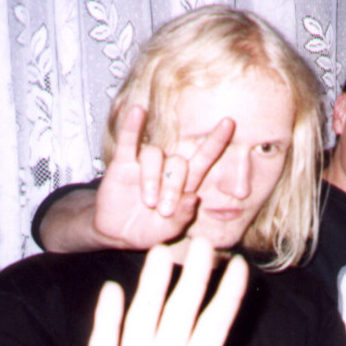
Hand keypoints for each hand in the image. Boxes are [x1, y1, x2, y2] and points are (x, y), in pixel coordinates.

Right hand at [63, 238, 297, 345]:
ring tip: (161, 255)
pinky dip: (107, 319)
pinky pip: (104, 345)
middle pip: (181, 311)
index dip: (228, 296)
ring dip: (152, 288)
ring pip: (145, 319)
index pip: (215, 325)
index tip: (241, 265)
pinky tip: (112, 291)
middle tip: (203, 242)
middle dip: (193, 278)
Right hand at [93, 105, 233, 248]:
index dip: (215, 142)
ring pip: (155, 156)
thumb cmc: (147, 230)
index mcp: (184, 185)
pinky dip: (132, 126)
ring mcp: (145, 165)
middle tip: (163, 210)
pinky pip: (129, 140)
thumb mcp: (168, 230)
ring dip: (152, 179)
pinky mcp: (122, 164)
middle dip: (173, 186)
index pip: (203, 159)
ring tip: (148, 201)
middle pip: (178, 163)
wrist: (117, 233)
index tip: (229, 123)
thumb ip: (182, 217)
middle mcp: (167, 170)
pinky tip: (138, 112)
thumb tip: (194, 197)